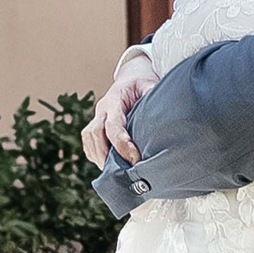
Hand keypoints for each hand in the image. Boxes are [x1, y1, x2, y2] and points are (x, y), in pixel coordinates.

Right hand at [80, 49, 160, 166]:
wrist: (131, 77)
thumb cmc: (142, 83)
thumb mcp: (150, 85)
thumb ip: (153, 97)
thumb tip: (164, 113)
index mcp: (114, 99)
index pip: (113, 125)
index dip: (122, 144)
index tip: (135, 160)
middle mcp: (102, 108)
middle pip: (95, 134)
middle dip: (106, 155)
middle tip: (123, 174)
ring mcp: (96, 117)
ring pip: (89, 139)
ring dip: (100, 158)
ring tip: (116, 175)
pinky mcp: (95, 125)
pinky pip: (89, 143)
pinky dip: (96, 156)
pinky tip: (109, 168)